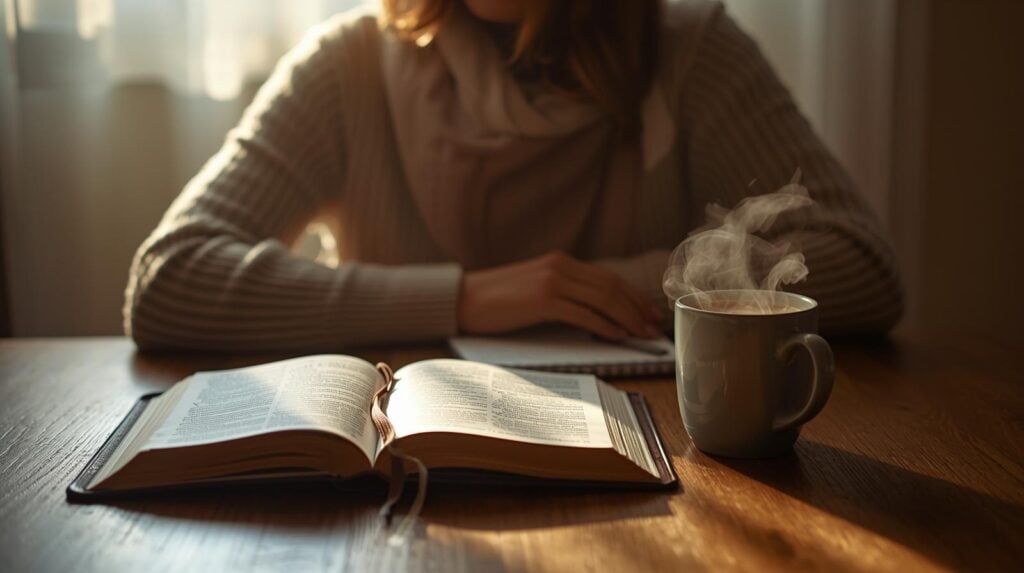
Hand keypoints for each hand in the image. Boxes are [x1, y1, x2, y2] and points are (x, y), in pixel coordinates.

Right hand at [457, 251, 661, 339]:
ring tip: (641, 333)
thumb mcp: (536, 288)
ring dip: (626, 317)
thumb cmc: (498, 300)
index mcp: (561, 262)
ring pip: (601, 299)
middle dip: (636, 307)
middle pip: (611, 287)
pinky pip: (582, 313)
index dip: (633, 295)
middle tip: (653, 325)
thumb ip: (564, 292)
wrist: (463, 299)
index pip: (608, 278)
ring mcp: (551, 281)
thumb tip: (597, 313)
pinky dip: (604, 324)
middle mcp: (560, 266)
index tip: (649, 311)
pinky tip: (617, 335)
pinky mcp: (542, 300)